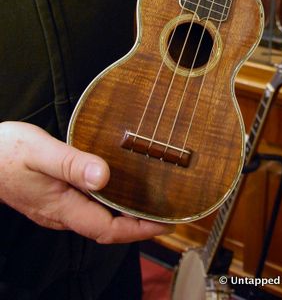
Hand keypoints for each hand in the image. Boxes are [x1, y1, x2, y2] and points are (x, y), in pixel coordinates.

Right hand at [0, 121, 173, 243]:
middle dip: (138, 224)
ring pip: (97, 217)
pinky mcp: (53, 198)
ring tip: (149, 200)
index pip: (108, 229)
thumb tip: (103, 176)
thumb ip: (71, 164)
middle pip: (106, 228)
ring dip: (124, 213)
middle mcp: (61, 214)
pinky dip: (107, 201)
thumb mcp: (40, 151)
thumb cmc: (7, 152)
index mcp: (62, 207)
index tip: (164, 223)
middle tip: (166, 211)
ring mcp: (56, 207)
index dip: (139, 230)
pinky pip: (87, 206)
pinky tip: (117, 185)